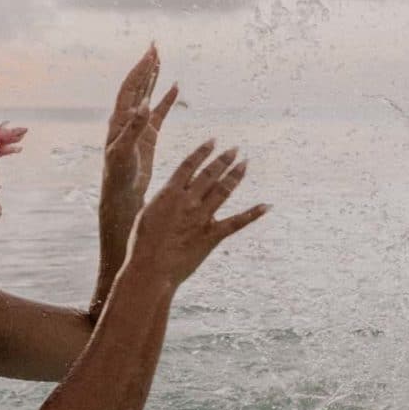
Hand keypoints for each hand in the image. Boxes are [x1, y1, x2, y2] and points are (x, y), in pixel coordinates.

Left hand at [102, 44, 177, 212]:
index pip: (131, 88)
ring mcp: (139, 125)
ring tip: (160, 59)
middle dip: (146, 66)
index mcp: (119, 119)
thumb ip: (134, 128)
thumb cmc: (119, 174)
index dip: (140, 70)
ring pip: (147, 95)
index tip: (151, 53)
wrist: (122, 193)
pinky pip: (160, 112)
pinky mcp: (149, 135)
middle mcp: (127, 118)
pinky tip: (175, 87)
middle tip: (155, 47)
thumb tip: (144, 104)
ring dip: (153, 78)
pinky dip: (166, 99)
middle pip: (138, 86)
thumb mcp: (125, 151)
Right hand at [127, 140, 268, 285]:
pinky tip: (266, 205)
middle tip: (235, 149)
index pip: (189, 165)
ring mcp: (201, 217)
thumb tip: (174, 191)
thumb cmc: (142, 244)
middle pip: (210, 174)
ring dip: (235, 175)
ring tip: (245, 163)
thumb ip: (164, 200)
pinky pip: (237, 222)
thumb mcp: (148, 213)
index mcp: (169, 193)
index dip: (203, 151)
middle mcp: (188, 201)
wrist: (150, 268)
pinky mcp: (212, 235)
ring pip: (223, 190)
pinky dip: (253, 213)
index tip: (213, 141)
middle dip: (224, 159)